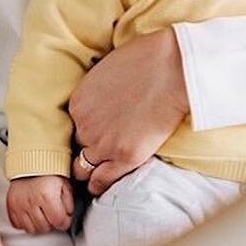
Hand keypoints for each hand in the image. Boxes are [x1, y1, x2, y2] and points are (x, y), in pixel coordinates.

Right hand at [6, 174, 73, 234]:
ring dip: (38, 224)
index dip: (65, 221)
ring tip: (42, 213)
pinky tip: (31, 214)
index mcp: (47, 195)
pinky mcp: (10, 206)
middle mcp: (31, 201)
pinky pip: (18, 225)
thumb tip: (68, 216)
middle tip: (53, 213)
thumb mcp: (65, 183)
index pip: (58, 221)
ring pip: (31, 229)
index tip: (65, 218)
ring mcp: (19, 204)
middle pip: (44, 228)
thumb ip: (68, 202)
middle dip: (51, 223)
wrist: (30, 161)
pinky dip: (25, 223)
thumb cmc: (48, 172)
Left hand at [68, 27, 187, 194]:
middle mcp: (85, 126)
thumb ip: (97, 91)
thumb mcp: (107, 69)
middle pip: (78, 145)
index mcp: (78, 103)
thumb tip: (102, 99)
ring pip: (83, 168)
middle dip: (87, 148)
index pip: (74, 125)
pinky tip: (103, 185)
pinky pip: (101, 181)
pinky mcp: (125, 157)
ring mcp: (104, 144)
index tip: (97, 130)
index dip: (87, 128)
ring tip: (99, 172)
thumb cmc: (145, 61)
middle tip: (100, 149)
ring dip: (90, 170)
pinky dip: (101, 184)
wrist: (171, 69)